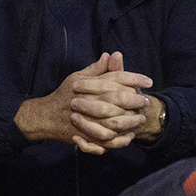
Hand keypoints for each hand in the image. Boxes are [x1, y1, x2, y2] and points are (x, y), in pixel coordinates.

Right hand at [17, 53, 153, 153]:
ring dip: (130, 120)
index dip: (135, 79)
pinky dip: (120, 139)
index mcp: (89, 85)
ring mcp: (88, 120)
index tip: (148, 81)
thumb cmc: (64, 94)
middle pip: (118, 99)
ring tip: (140, 119)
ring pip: (115, 121)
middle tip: (146, 101)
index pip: (116, 78)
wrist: (47, 116)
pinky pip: (107, 140)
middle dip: (136, 100)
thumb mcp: (77, 77)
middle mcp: (90, 101)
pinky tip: (129, 136)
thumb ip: (96, 69)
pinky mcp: (87, 136)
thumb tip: (110, 55)